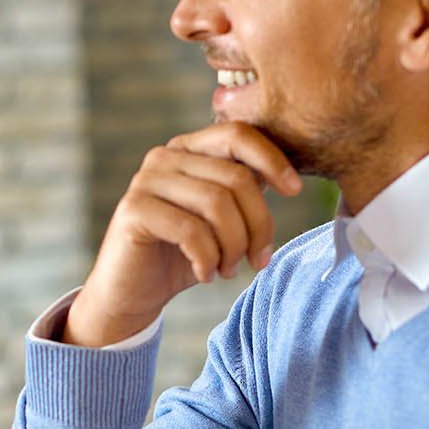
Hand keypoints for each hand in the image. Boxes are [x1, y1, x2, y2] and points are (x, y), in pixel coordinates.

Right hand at [68, 122, 301, 346]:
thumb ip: (243, 192)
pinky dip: (208, 259)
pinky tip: (206, 274)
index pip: (238, 135)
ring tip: (229, 269)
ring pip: (216, 204)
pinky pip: (191, 230)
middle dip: (258, 225)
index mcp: (189, 149)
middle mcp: (165, 156)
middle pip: (235, 178)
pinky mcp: (134, 210)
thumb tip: (289, 179)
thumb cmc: (183, 254)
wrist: (133, 292)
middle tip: (258, 260)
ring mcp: (146, 181)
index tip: (295, 191)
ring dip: (233, 246)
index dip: (272, 160)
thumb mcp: (222, 219)